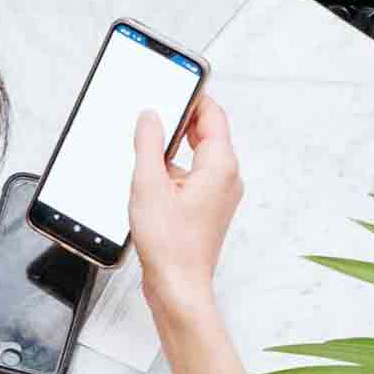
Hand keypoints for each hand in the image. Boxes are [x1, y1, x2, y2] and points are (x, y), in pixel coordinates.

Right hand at [128, 94, 241, 319]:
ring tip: (146, 155)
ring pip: (197, 157)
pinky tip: (149, 183)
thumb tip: (150, 117)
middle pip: (207, 134)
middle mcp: (227, 177)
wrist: (178, 287)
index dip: (192, 96)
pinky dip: (173, 172)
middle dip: (180, 122)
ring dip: (173, 151)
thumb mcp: (148, 184)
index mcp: (221, 165)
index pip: (212, 114)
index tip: (174, 86)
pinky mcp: (207, 210)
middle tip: (153, 116)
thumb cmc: (170, 245)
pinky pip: (192, 178)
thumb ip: (149, 143)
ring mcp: (219, 195)